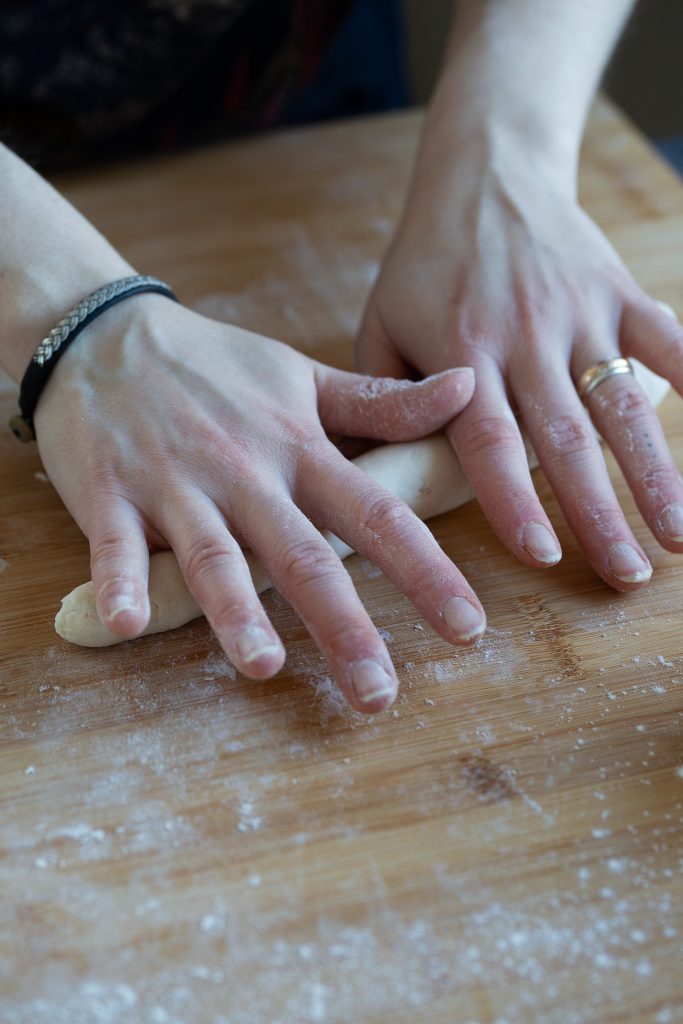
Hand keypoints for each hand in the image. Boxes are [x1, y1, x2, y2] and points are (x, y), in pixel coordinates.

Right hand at [35, 296, 482, 711]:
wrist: (104, 335)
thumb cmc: (215, 365)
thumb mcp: (303, 375)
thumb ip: (383, 401)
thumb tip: (471, 388)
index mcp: (299, 449)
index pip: (376, 514)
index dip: (425, 571)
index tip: (468, 627)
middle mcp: (246, 473)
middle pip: (303, 555)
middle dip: (343, 626)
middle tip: (377, 694)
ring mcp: (176, 485)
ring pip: (215, 556)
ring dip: (238, 612)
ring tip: (265, 665)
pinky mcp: (110, 494)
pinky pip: (114, 545)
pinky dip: (117, 582)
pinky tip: (125, 622)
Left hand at [357, 145, 682, 588]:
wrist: (484, 172)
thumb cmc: (424, 264)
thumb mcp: (381, 322)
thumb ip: (383, 398)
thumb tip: (370, 472)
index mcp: (461, 355)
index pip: (491, 442)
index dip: (515, 499)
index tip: (541, 555)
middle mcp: (524, 338)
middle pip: (567, 439)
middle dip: (599, 514)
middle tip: (624, 576)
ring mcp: (578, 312)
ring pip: (623, 404)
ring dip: (656, 474)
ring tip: (677, 539)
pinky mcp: (616, 290)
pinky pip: (667, 338)